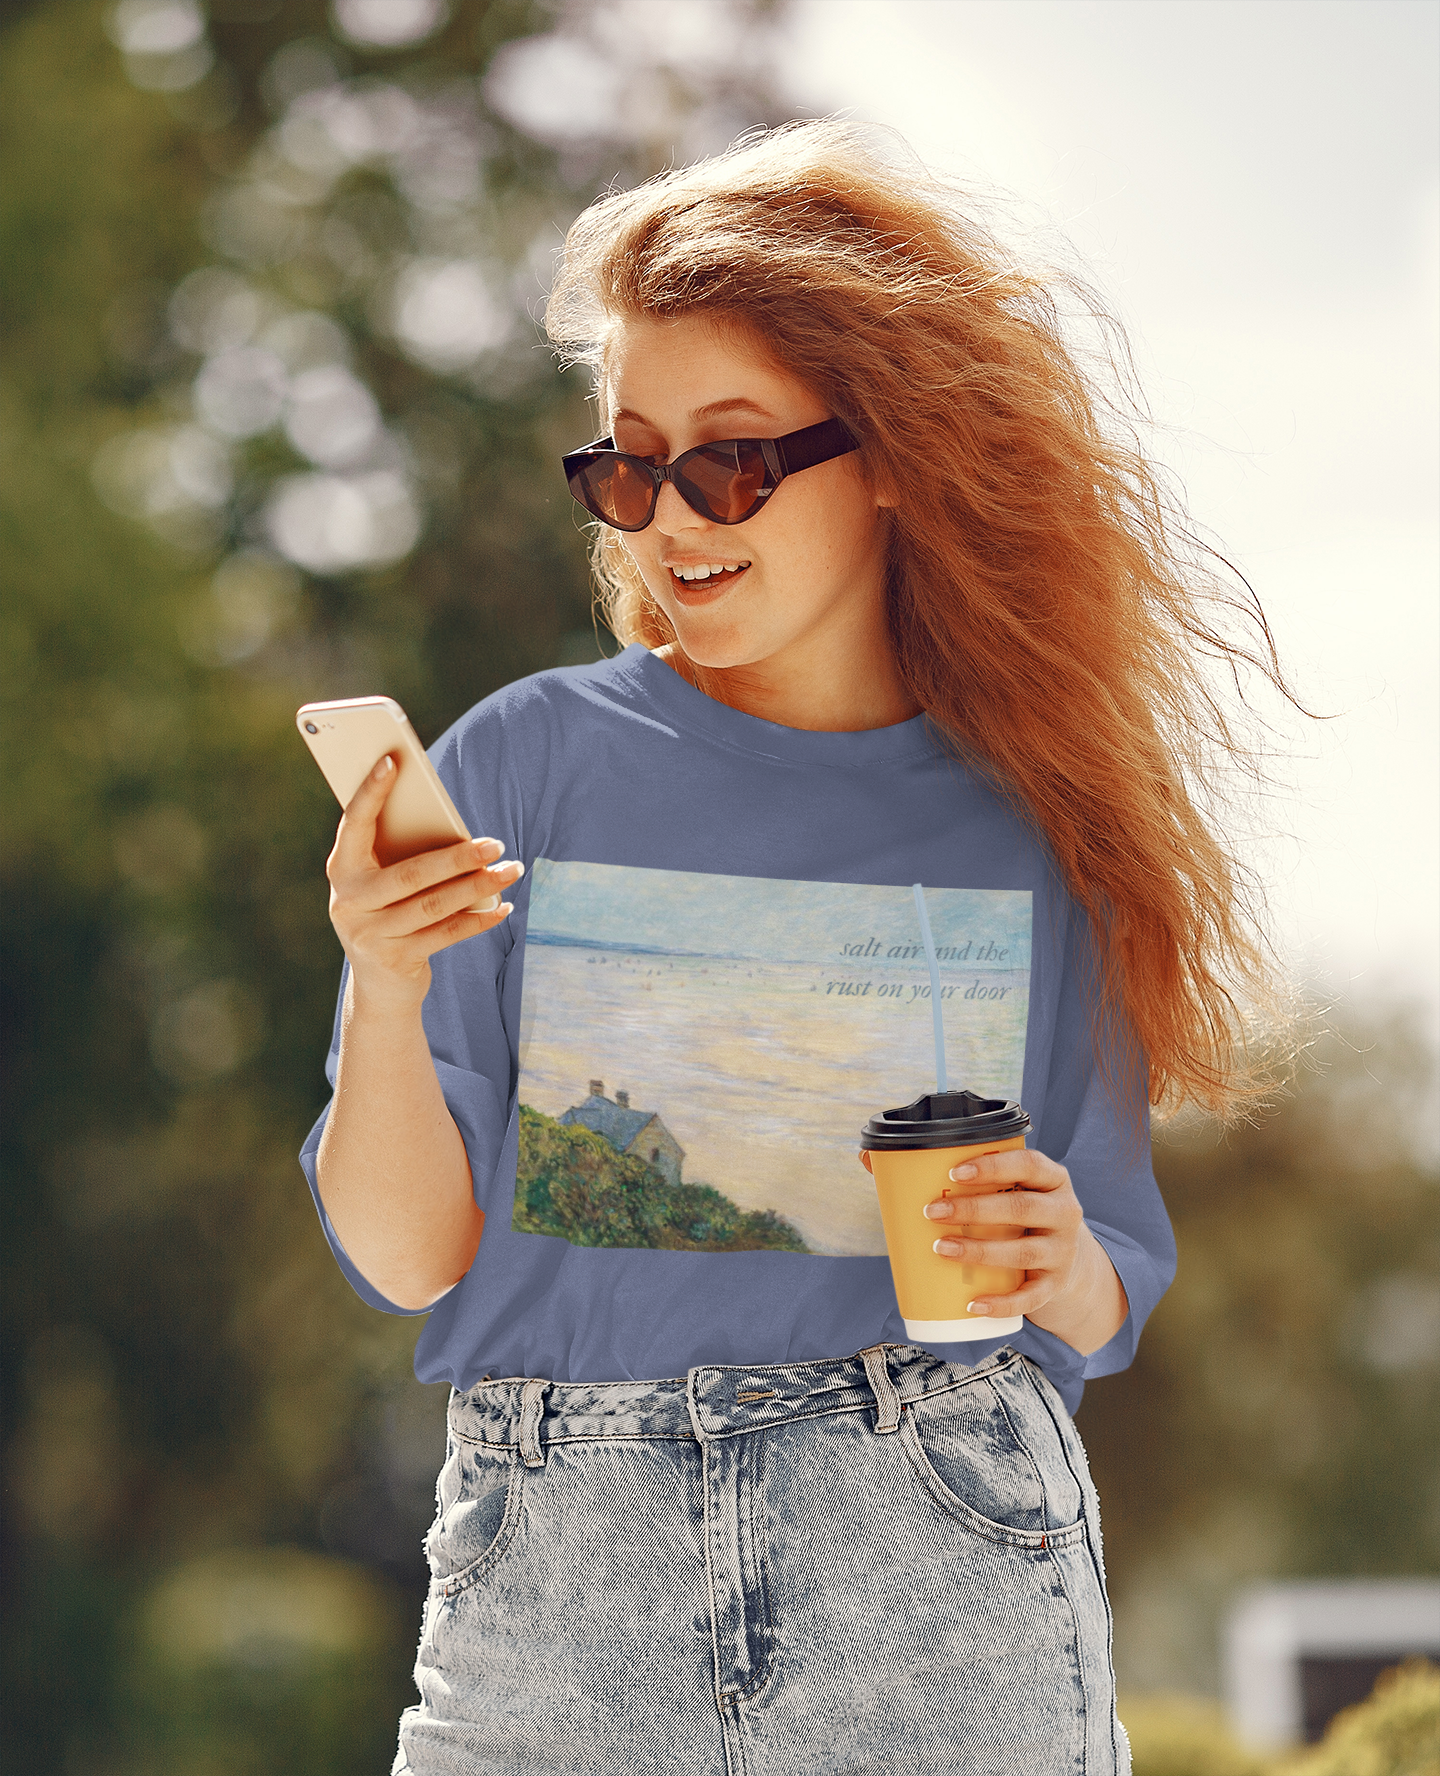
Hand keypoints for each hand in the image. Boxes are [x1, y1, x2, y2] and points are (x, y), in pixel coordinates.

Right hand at [326, 753, 521, 1012]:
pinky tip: (504, 907)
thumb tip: (454, 828)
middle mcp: (349, 901)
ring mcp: (369, 934)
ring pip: (433, 905)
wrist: (379, 986)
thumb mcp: (384, 884)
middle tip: (497, 843)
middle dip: (459, 857)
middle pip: (411, 873)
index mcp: (342, 870)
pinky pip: (446, 934)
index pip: (355, 824)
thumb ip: (402, 855)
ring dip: (479, 886)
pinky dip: (479, 919)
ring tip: (512, 870)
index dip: (371, 792)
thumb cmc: (389, 914)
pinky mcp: (395, 959)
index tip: (393, 760)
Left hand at [923, 1148, 1092, 1322]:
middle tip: (933, 1211)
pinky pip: (1029, 1297)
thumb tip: (894, 1170)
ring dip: (979, 1251)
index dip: (992, 1167)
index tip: (954, 1173)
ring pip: (1023, 1252)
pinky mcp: (1055, 1285)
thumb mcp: (1016, 1189)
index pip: (1029, 1164)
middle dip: (974, 1210)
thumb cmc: (1024, 1214)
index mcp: (1053, 1180)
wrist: (1064, 1257)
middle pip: (1021, 1208)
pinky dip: (1001, 1303)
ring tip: (941, 1248)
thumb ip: (977, 1180)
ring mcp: (1062, 1251)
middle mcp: (1064, 1213)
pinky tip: (973, 1304)